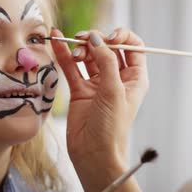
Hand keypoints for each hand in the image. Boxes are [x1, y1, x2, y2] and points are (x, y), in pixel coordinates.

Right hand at [50, 28, 148, 191]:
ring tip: (74, 51)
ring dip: (80, 48)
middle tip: (85, 41)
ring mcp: (98, 83)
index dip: (121, 37)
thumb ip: (106, 62)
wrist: (93, 154)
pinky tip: (56, 40)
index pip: (133, 46)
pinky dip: (64, 54)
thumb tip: (96, 38)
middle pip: (108, 48)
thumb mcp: (114, 91)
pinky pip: (72, 67)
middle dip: (96, 40)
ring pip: (89, 56)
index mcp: (135, 78)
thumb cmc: (112, 127)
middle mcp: (117, 78)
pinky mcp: (80, 90)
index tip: (108, 38)